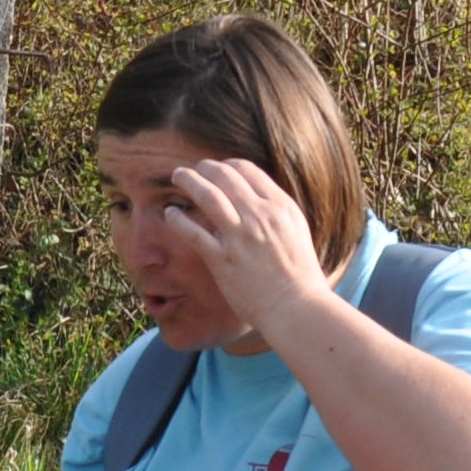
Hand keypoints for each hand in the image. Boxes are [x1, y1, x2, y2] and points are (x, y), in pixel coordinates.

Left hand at [161, 156, 330, 349]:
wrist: (295, 305)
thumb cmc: (299, 273)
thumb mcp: (295, 229)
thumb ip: (274, 210)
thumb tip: (254, 198)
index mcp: (279, 205)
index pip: (246, 169)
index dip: (226, 165)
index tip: (216, 170)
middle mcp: (259, 215)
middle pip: (224, 176)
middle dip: (204, 168)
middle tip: (193, 170)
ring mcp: (239, 237)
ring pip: (207, 196)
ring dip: (189, 181)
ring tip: (177, 177)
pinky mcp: (222, 260)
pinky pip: (193, 232)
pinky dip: (178, 219)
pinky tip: (170, 213)